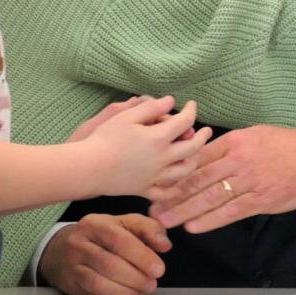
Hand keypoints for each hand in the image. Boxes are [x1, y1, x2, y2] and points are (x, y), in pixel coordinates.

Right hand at [38, 214, 169, 294]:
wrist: (60, 249)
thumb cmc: (100, 235)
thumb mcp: (123, 223)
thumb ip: (147, 228)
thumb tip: (165, 244)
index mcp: (95, 223)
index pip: (119, 239)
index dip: (141, 255)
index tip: (159, 268)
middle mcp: (79, 243)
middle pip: (109, 263)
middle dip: (136, 275)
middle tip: (153, 282)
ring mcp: (72, 265)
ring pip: (100, 281)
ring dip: (127, 289)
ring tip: (145, 289)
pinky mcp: (71, 284)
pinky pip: (94, 293)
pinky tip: (130, 294)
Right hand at [76, 95, 210, 196]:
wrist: (88, 168)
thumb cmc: (105, 138)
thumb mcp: (127, 115)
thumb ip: (151, 107)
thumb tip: (171, 101)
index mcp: (159, 138)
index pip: (184, 121)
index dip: (191, 110)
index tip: (192, 104)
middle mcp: (163, 159)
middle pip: (192, 148)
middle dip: (202, 137)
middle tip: (206, 130)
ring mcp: (155, 177)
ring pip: (184, 171)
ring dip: (194, 161)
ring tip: (195, 154)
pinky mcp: (144, 190)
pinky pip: (166, 193)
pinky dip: (175, 189)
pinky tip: (178, 185)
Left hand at [148, 126, 295, 232]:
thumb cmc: (286, 145)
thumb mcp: (255, 135)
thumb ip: (228, 146)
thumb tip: (200, 154)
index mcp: (235, 141)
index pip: (198, 158)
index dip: (175, 172)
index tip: (156, 181)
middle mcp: (239, 160)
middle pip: (199, 179)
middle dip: (173, 194)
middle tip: (152, 206)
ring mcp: (250, 181)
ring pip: (211, 197)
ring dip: (185, 210)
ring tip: (165, 220)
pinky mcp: (261, 200)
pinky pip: (231, 211)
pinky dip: (211, 220)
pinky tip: (193, 227)